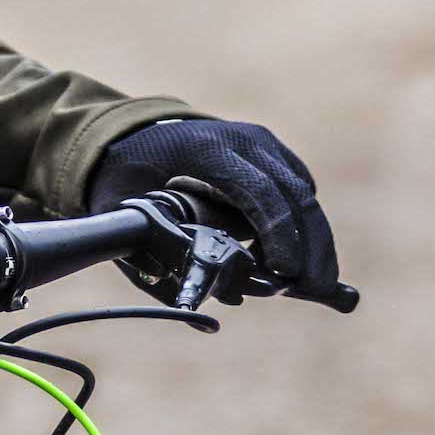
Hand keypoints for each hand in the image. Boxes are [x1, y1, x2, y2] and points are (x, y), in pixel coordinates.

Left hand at [87, 117, 337, 288]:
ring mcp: (263, 144)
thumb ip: (141, 251)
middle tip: (318, 290)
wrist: (138, 133)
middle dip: (311, 246)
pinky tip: (296, 265)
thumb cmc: (125, 175)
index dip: (276, 232)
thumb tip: (182, 301)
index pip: (256, 190)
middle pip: (293, 193)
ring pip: (305, 194)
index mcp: (205, 148)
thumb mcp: (116, 207)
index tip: (286, 272)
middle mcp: (243, 140)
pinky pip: (300, 192)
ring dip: (315, 242)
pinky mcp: (275, 155)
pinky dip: (304, 229)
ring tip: (318, 288)